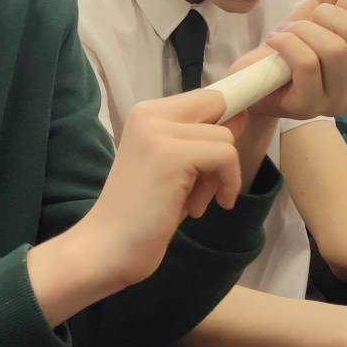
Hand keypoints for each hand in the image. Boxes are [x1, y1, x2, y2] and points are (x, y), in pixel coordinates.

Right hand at [78, 88, 244, 286]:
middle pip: (219, 107)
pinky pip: (225, 155)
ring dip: (219, 176)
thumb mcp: (177, 168)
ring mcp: (158, 131)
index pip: (207, 98)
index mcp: (147, 113)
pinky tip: (199, 209)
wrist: (107, 248)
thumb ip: (201, 140)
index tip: (219, 160)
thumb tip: (240, 117)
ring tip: (192, 203)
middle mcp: (150, 113)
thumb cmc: (143, 214)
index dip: (224, 124)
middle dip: (223, 149)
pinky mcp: (171, 155)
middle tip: (205, 186)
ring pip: (225, 137)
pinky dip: (227, 184)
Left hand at [250, 0, 346, 121]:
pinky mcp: (310, 107)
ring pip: (333, 49)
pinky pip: (306, 63)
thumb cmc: (296, 45)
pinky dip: (286, 42)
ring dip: (302, 30)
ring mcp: (340, 102)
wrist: (258, 77)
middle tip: (305, 23)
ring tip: (288, 33)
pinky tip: (276, 43)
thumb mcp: (322, 12)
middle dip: (323, 15)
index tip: (330, 9)